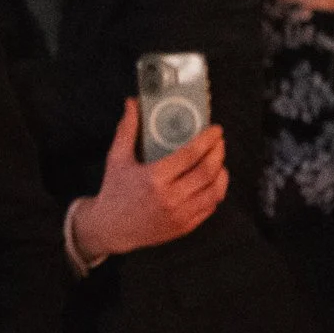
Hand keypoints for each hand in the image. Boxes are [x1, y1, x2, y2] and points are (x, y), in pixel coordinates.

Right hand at [77, 101, 228, 260]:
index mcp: (154, 178)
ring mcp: (180, 214)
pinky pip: (210, 206)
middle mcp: (170, 197)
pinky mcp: (185, 226)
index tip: (215, 130)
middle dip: (219, 152)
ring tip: (218, 160)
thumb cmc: (115, 192)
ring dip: (222, 171)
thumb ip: (127, 129)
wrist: (111, 228)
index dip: (207, 140)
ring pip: (215, 190)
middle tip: (219, 141)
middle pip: (207, 171)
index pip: (190, 154)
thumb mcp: (117, 158)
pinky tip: (213, 181)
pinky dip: (217, 191)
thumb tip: (131, 104)